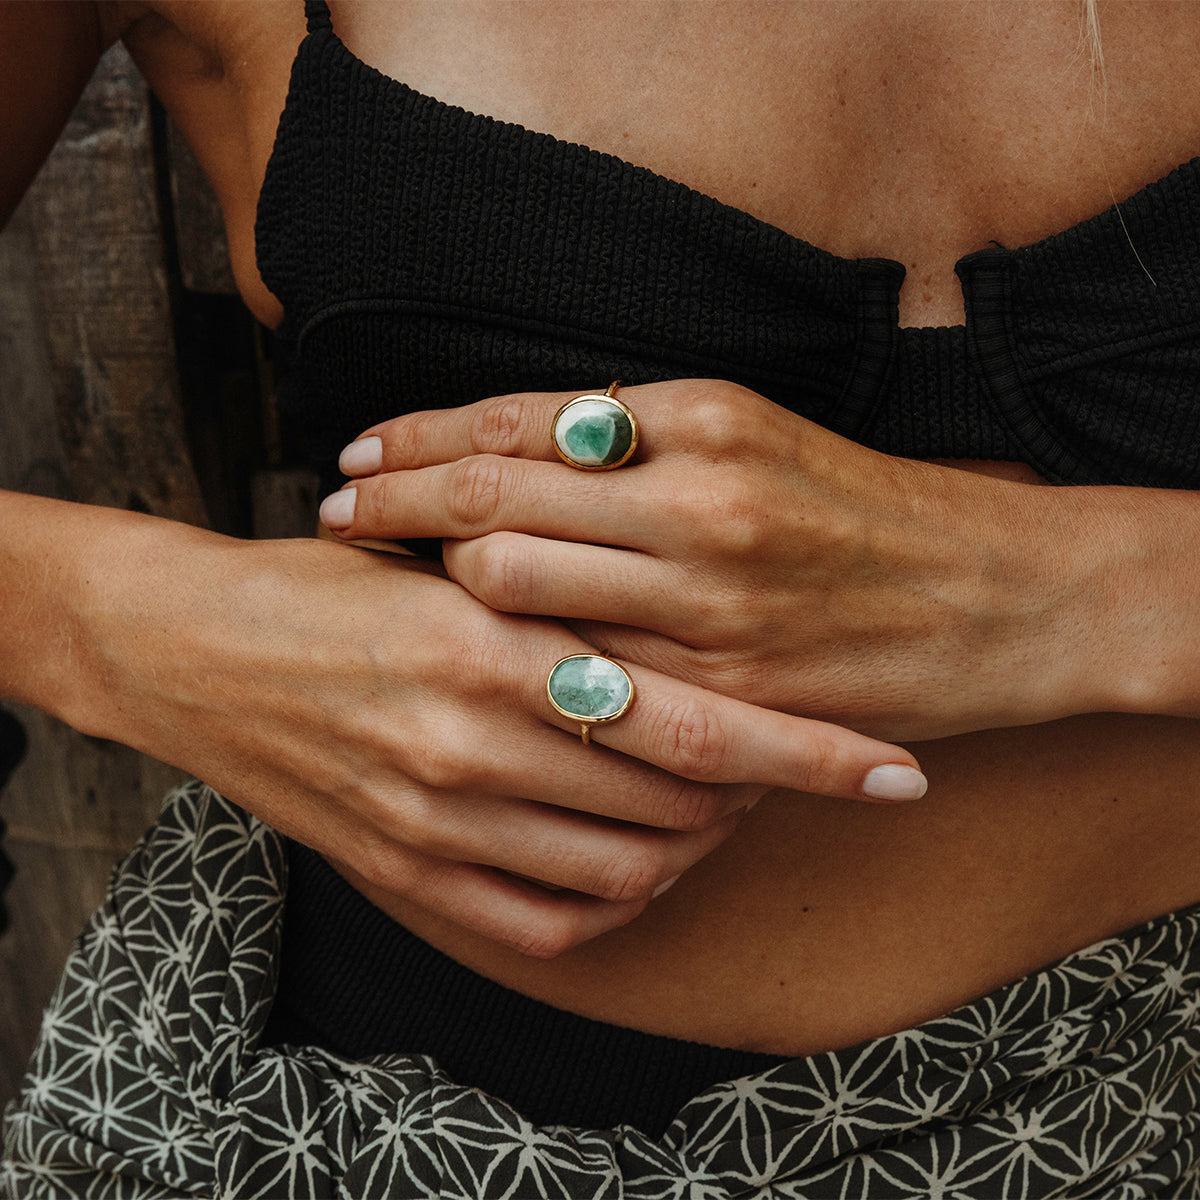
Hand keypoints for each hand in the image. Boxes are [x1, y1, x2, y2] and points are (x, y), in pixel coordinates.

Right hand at [73, 511, 923, 955]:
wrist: (193, 649)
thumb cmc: (327, 581)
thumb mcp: (447, 554)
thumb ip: (562, 594)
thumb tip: (688, 628)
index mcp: (493, 645)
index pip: (691, 717)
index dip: (808, 751)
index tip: (894, 769)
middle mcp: (469, 744)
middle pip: (676, 803)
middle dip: (761, 790)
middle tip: (791, 759)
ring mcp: (434, 821)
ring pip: (629, 866)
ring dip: (697, 838)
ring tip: (715, 798)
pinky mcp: (405, 872)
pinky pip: (554, 920)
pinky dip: (622, 895)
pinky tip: (636, 853)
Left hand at [322, 379, 1105, 740]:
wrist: (990, 597)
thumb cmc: (859, 509)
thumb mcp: (752, 435)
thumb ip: (636, 441)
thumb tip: (513, 448)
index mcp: (702, 415)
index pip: (517, 419)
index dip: (418, 439)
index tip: (355, 457)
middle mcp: (697, 496)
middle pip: (493, 497)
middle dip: (396, 507)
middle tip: (335, 514)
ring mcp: (707, 595)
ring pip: (517, 583)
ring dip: (441, 583)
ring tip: (394, 583)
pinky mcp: (723, 682)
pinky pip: (581, 669)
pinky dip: (519, 657)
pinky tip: (480, 657)